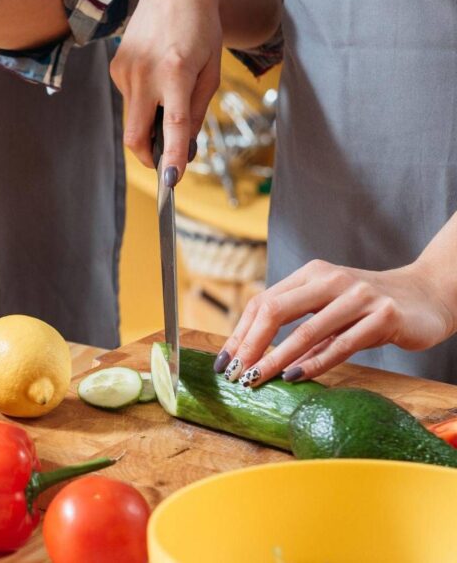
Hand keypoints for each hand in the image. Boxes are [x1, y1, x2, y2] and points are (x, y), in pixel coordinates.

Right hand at [110, 0, 223, 181]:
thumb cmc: (202, 32)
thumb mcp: (211, 73)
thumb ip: (197, 111)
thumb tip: (182, 145)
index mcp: (177, 72)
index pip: (172, 125)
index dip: (170, 156)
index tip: (171, 181)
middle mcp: (145, 72)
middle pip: (135, 135)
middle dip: (148, 156)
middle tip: (164, 162)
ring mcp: (126, 70)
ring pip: (132, 119)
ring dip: (148, 122)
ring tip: (169, 94)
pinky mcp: (116, 67)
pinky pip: (129, 100)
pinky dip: (143, 101)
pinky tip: (156, 76)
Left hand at [216, 260, 456, 386]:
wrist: (427, 296)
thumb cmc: (369, 306)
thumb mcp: (329, 306)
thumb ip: (298, 321)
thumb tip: (253, 354)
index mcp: (312, 274)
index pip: (263, 302)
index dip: (240, 333)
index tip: (224, 361)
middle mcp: (331, 280)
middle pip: (275, 310)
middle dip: (250, 345)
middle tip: (235, 374)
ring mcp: (358, 297)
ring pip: (306, 331)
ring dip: (276, 358)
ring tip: (256, 379)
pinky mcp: (383, 317)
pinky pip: (341, 345)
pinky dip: (314, 363)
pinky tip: (293, 377)